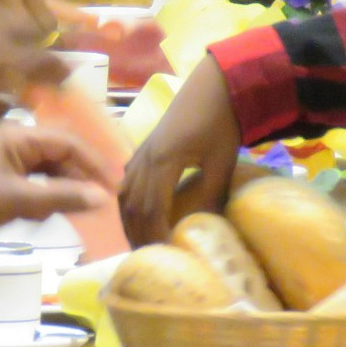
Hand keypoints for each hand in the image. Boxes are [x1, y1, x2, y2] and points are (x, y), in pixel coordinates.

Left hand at [0, 123, 115, 236]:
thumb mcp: (20, 200)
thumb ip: (62, 197)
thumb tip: (103, 199)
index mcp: (20, 137)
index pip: (68, 143)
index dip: (94, 162)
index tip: (114, 183)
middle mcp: (19, 142)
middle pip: (63, 154)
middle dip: (84, 175)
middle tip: (107, 196)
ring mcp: (13, 158)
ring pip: (54, 168)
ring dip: (70, 186)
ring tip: (88, 206)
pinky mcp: (9, 176)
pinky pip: (41, 180)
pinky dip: (54, 194)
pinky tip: (60, 210)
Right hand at [119, 56, 243, 244]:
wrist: (214, 85)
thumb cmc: (221, 121)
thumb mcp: (221, 162)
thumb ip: (212, 195)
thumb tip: (208, 230)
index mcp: (162, 162)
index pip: (151, 210)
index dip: (155, 236)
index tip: (166, 257)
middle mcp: (143, 159)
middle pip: (132, 207)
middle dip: (138, 235)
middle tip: (150, 261)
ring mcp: (140, 153)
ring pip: (124, 196)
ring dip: (131, 223)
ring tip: (142, 245)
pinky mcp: (143, 150)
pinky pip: (127, 183)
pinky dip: (130, 206)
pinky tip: (138, 219)